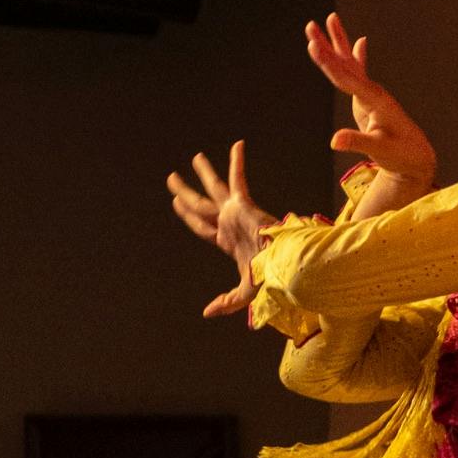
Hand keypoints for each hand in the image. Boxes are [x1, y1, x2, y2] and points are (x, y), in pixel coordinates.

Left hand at [166, 140, 276, 318]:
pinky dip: (237, 162)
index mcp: (228, 241)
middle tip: (172, 180)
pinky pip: (238, 178)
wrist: (286, 264)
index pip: (203, 227)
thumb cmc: (271, 278)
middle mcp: (229, 224)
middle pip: (201, 206)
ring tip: (194, 158)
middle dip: (185, 193)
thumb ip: (227, 302)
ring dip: (204, 173)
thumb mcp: (245, 293)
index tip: (176, 203)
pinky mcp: (245, 205)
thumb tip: (207, 313)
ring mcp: (236, 213)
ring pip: (214, 189)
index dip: (188, 217)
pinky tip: (237, 144)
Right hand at [305, 12, 436, 186]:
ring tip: (329, 19)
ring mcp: (372, 94)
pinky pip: (360, 74)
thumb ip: (357, 142)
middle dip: (328, 45)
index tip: (313, 46)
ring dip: (338, 44)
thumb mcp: (378, 149)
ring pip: (350, 64)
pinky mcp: (369, 100)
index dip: (329, 63)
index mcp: (375, 100)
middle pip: (345, 65)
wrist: (416, 157)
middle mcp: (373, 92)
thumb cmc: (400, 154)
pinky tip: (361, 42)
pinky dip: (358, 57)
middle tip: (311, 26)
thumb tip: (334, 141)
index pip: (346, 78)